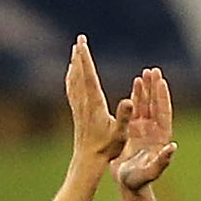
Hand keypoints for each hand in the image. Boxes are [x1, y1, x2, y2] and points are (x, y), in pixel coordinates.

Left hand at [64, 36, 124, 174]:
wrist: (87, 160)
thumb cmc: (107, 148)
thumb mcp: (120, 133)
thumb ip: (125, 117)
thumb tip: (129, 101)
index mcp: (95, 104)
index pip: (89, 75)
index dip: (85, 58)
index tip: (82, 43)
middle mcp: (84, 103)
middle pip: (80, 74)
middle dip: (79, 56)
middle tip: (79, 40)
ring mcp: (79, 107)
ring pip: (74, 80)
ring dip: (75, 65)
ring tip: (75, 52)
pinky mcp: (78, 113)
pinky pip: (72, 90)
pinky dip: (71, 78)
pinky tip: (71, 75)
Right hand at [112, 66, 176, 190]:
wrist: (129, 185)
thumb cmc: (139, 181)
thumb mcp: (151, 171)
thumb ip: (163, 161)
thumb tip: (173, 147)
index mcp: (161, 138)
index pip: (163, 113)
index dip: (162, 98)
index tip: (161, 82)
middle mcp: (154, 131)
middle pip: (156, 105)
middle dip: (155, 88)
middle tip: (154, 70)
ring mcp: (145, 129)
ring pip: (146, 105)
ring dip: (146, 89)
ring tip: (145, 73)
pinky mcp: (133, 129)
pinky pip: (136, 109)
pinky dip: (136, 96)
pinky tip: (136, 83)